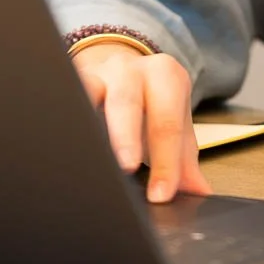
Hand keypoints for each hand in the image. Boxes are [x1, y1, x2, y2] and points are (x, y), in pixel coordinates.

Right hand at [72, 43, 213, 202]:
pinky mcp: (72, 77)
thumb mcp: (172, 124)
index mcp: (166, 76)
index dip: (166, 161)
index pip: (168, 122)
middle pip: (128, 103)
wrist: (120, 69)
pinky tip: (64, 138)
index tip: (160, 194)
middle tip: (127, 167)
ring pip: (89, 91)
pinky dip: (65, 114)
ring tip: (90, 156)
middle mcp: (132, 69)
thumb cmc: (149, 102)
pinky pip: (66, 93)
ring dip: (88, 123)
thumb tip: (199, 193)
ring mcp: (98, 72)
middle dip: (127, 136)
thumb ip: (185, 159)